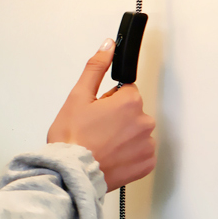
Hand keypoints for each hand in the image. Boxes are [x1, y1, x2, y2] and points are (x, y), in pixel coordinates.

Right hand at [47, 39, 155, 190]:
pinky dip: (128, 152)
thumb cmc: (72, 136)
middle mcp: (144, 123)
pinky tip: (110, 154)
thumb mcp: (79, 95)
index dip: (109, 99)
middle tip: (95, 127)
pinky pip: (141, 151)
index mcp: (130, 102)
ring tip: (100, 143)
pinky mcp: (146, 165)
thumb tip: (109, 46)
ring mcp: (147, 146)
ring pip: (136, 131)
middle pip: (133, 110)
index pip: (126, 90)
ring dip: (123, 134)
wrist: (70, 172)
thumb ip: (96, 67)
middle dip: (117, 116)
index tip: (97, 111)